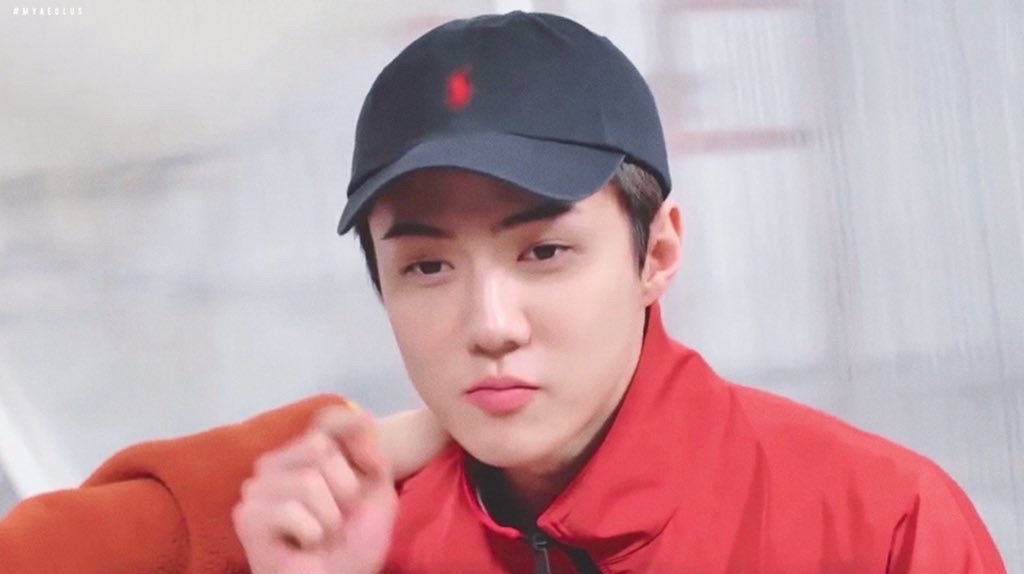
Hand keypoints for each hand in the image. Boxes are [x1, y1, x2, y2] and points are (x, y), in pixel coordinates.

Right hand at [233, 407, 397, 573]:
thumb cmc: (354, 542)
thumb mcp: (378, 490)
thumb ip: (371, 450)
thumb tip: (359, 414)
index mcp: (304, 451)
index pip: (330, 418)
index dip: (358, 443)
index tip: (369, 472)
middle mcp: (275, 462)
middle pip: (321, 447)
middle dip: (345, 490)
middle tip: (338, 519)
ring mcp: (256, 488)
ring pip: (308, 480)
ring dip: (330, 518)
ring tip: (321, 536)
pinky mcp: (247, 516)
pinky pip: (292, 509)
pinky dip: (311, 533)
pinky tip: (304, 546)